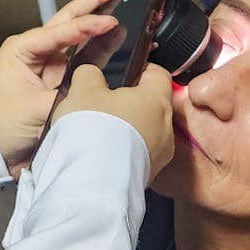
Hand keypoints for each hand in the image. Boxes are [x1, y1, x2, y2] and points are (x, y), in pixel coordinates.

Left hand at [0, 0, 135, 174]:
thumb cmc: (4, 127)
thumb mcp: (35, 109)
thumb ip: (68, 93)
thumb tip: (98, 83)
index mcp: (23, 49)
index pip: (60, 30)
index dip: (87, 25)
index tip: (112, 21)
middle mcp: (38, 49)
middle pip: (71, 19)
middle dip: (98, 3)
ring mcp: (51, 62)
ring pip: (82, 35)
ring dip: (104, 21)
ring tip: (132, 5)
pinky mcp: (63, 78)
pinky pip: (87, 58)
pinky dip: (106, 47)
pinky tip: (125, 39)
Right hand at [50, 62, 174, 179]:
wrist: (93, 180)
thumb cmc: (95, 130)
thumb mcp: (83, 89)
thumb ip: (90, 75)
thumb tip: (91, 75)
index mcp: (157, 99)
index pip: (158, 73)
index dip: (141, 69)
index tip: (126, 73)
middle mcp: (166, 127)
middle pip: (151, 106)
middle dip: (129, 104)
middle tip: (104, 105)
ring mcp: (160, 154)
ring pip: (146, 133)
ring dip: (127, 131)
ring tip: (100, 133)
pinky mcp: (148, 175)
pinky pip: (138, 156)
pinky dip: (124, 153)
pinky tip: (101, 154)